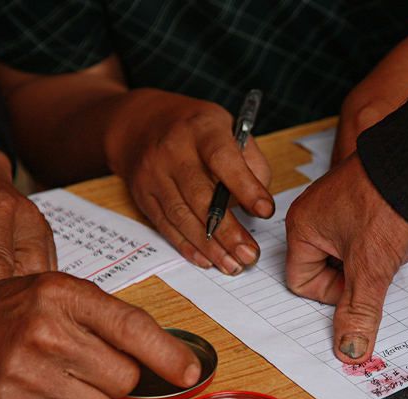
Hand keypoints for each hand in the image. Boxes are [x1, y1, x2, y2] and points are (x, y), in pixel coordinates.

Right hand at [0, 272, 200, 398]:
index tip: (190, 373)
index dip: (167, 355)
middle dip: (115, 375)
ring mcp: (22, 376)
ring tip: (60, 375)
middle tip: (86, 361)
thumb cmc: (17, 311)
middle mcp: (43, 335)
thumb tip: (176, 362)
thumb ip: (116, 320)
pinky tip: (43, 394)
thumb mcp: (66, 293)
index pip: (131, 329)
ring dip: (90, 398)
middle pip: (122, 378)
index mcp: (62, 296)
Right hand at [105, 89, 273, 274]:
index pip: (223, 160)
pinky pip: (165, 226)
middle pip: (200, 196)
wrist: (142, 124)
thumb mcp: (229, 128)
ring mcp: (153, 174)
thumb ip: (251, 162)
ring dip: (209, 246)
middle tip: (249, 254)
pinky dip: (187, 246)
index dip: (245, 188)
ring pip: (181, 216)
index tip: (265, 211)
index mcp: (201, 129)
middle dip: (228, 231)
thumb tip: (259, 205)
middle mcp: (173, 151)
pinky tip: (207, 260)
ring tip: (233, 264)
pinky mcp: (142, 195)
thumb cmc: (197, 130)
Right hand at [285, 152, 407, 362]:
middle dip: (360, 272)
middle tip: (377, 257)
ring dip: (375, 257)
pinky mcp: (361, 201)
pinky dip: (385, 241)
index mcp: (301, 228)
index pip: (303, 283)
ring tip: (390, 239)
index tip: (357, 280)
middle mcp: (313, 215)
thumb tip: (349, 352)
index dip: (333, 291)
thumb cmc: (385, 201)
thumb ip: (357, 313)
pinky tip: (398, 228)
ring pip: (352, 256)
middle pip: (329, 271)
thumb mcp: (370, 268)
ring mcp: (338, 206)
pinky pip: (367, 238)